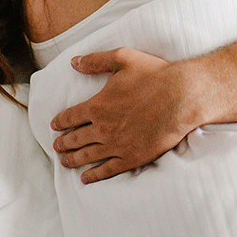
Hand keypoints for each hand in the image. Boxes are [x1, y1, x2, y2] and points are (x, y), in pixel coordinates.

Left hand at [50, 47, 197, 183]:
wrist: (181, 97)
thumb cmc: (154, 75)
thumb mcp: (123, 58)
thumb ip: (96, 61)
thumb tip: (74, 62)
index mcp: (97, 106)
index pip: (70, 117)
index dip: (60, 122)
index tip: (55, 125)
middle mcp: (102, 128)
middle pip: (75, 139)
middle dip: (63, 143)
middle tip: (56, 146)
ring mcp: (116, 146)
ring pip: (87, 156)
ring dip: (72, 160)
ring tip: (64, 162)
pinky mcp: (132, 158)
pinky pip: (107, 170)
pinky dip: (94, 175)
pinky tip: (86, 178)